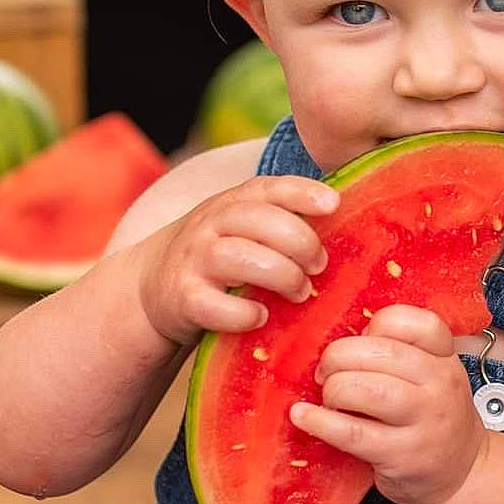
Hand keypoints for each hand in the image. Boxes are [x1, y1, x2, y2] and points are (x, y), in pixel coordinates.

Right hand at [136, 175, 336, 348]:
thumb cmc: (219, 255)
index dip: (302, 193)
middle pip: (259, 220)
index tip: (332, 204)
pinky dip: (243, 313)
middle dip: (300, 243)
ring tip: (300, 293)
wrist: (150, 287)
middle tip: (320, 266)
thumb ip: (282, 219)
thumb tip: (353, 221)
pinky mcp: (181, 298)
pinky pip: (213, 305)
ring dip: (280, 275)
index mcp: (232, 202)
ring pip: (240, 258)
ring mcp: (193, 260)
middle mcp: (210, 224)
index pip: (268, 187)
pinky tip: (261, 316)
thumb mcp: (243, 227)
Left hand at [291, 304, 487, 503]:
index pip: (416, 323)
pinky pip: (352, 432)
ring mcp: (424, 421)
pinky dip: (320, 421)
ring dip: (333, 389)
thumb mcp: (429, 377)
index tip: (362, 338)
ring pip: (364, 389)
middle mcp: (440, 385)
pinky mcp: (402, 456)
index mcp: (445, 358)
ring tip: (329, 398)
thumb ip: (397, 352)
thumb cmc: (432, 418)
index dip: (379, 323)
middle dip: (338, 357)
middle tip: (326, 371)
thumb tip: (340, 346)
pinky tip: (303, 416)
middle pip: (380, 352)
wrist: (461, 473)